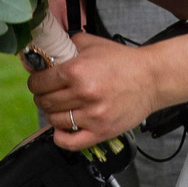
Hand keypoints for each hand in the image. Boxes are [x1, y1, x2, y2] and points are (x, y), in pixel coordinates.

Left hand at [26, 33, 162, 152]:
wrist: (152, 78)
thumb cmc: (123, 62)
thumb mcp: (91, 43)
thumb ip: (66, 45)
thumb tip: (43, 52)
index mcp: (77, 71)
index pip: (39, 83)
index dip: (35, 82)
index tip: (39, 82)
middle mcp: (83, 94)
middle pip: (44, 102)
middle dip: (42, 97)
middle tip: (48, 94)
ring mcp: (92, 116)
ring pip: (55, 121)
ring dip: (52, 114)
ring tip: (60, 108)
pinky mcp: (101, 132)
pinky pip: (70, 143)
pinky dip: (61, 138)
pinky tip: (62, 129)